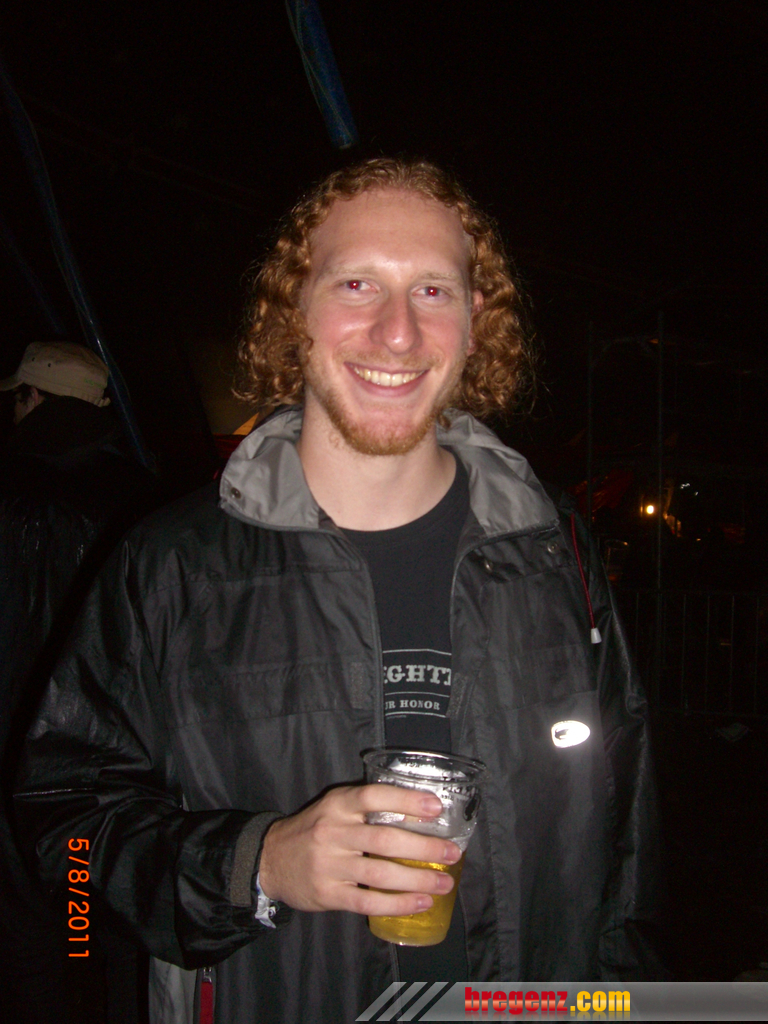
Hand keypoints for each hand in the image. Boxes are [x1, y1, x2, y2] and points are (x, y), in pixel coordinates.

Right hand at [258, 784, 460, 915]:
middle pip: (384, 839)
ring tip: (443, 883)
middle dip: (423, 847)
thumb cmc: (314, 829)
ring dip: (417, 879)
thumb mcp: (333, 807)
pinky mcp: (328, 894)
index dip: (406, 801)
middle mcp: (333, 832)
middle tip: (451, 853)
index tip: (436, 807)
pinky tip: (419, 903)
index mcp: (338, 804)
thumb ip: (366, 807)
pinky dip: (397, 904)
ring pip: (380, 874)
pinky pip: (368, 902)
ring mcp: (330, 865)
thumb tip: (419, 814)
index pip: (374, 796)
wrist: (270, 859)